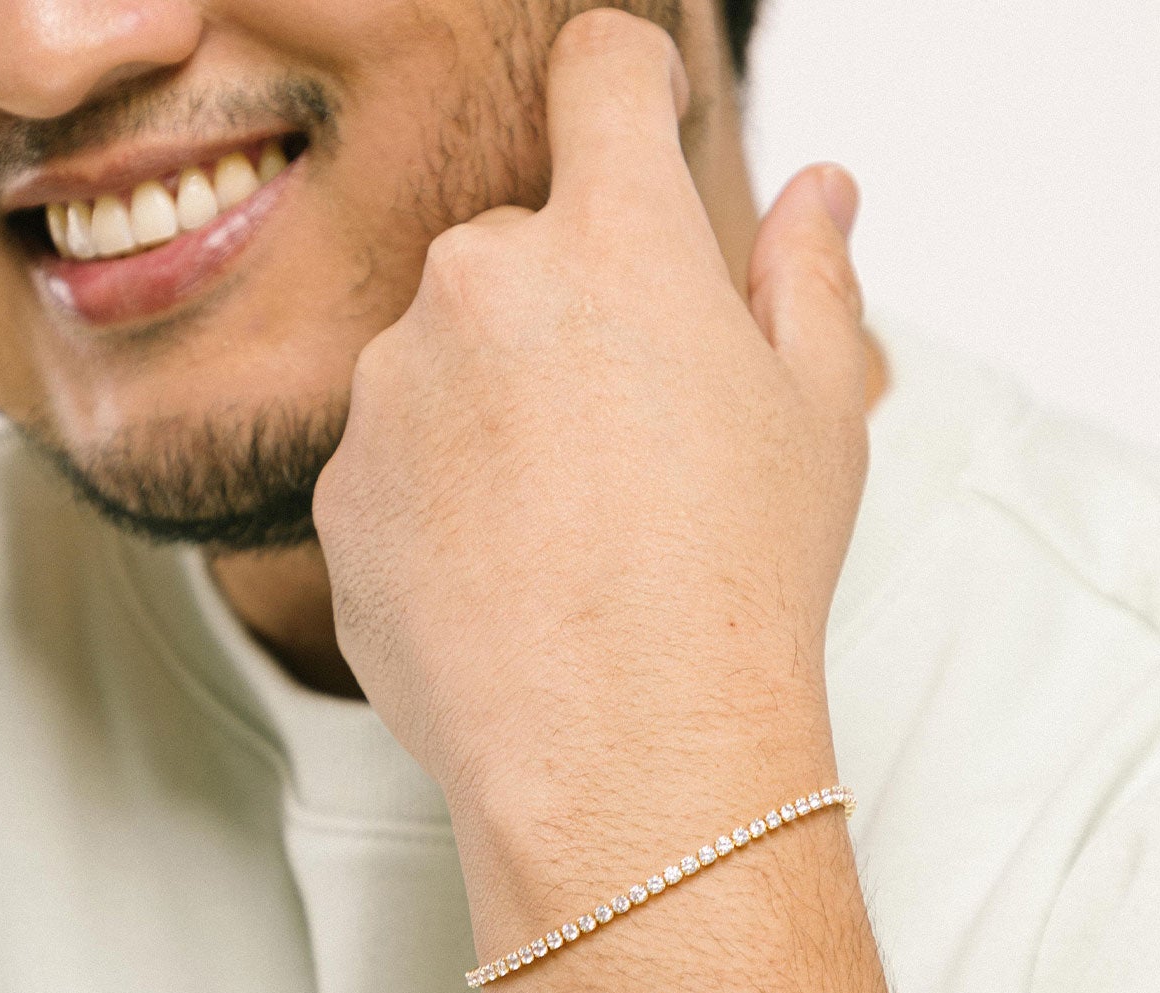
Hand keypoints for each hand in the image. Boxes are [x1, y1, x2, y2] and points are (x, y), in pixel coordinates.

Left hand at [312, 7, 869, 850]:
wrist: (619, 752)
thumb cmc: (738, 584)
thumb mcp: (817, 418)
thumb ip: (807, 277)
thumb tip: (822, 191)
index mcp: (611, 239)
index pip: (603, 74)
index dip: (627, 84)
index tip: (636, 118)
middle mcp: (475, 285)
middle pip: (515, 244)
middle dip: (563, 306)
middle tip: (627, 432)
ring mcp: (388, 392)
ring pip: (441, 358)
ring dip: (491, 406)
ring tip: (563, 530)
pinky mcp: (338, 492)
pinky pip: (391, 460)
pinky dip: (436, 496)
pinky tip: (502, 580)